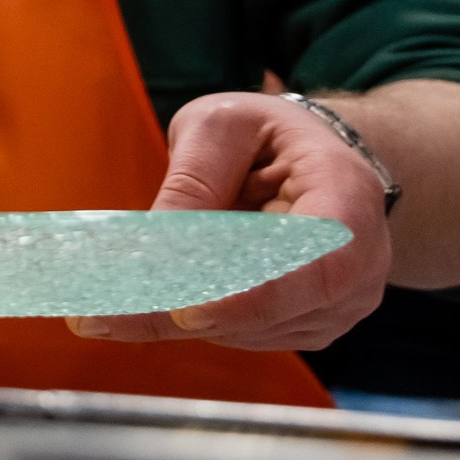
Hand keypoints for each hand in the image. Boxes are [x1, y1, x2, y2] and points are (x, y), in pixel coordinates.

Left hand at [70, 92, 388, 349]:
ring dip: (176, 318)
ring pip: (249, 330)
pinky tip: (143, 300)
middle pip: (275, 310)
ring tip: (105, 303)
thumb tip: (157, 237)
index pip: (318, 264)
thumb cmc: (266, 135)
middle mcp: (358, 265)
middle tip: (102, 314)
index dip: (256, 295)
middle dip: (185, 312)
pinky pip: (240, 334)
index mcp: (348, 198)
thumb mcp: (223, 125)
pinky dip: (187, 320)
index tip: (187, 311)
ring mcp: (336, 304)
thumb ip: (194, 175)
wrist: (311, 160)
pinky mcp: (303, 324)